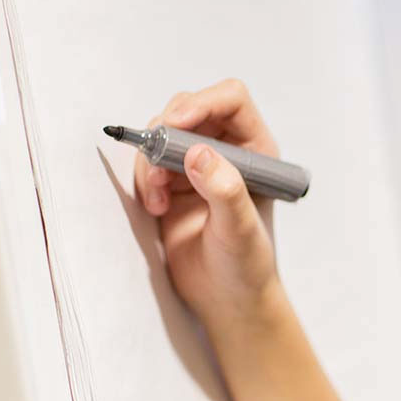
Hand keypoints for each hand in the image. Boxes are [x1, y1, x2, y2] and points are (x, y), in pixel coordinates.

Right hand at [133, 78, 282, 331]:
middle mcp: (229, 151)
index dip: (202, 103)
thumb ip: (225, 191)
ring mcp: (198, 165)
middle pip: (189, 109)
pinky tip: (155, 207)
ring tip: (158, 200)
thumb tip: (199, 152)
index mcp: (257, 151)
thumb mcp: (239, 230)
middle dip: (165, 134)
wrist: (227, 299)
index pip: (230, 100)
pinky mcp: (173, 183)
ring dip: (150, 161)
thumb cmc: (247, 266)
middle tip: (158, 169)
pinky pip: (148, 160)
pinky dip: (143, 178)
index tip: (175, 125)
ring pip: (162, 134)